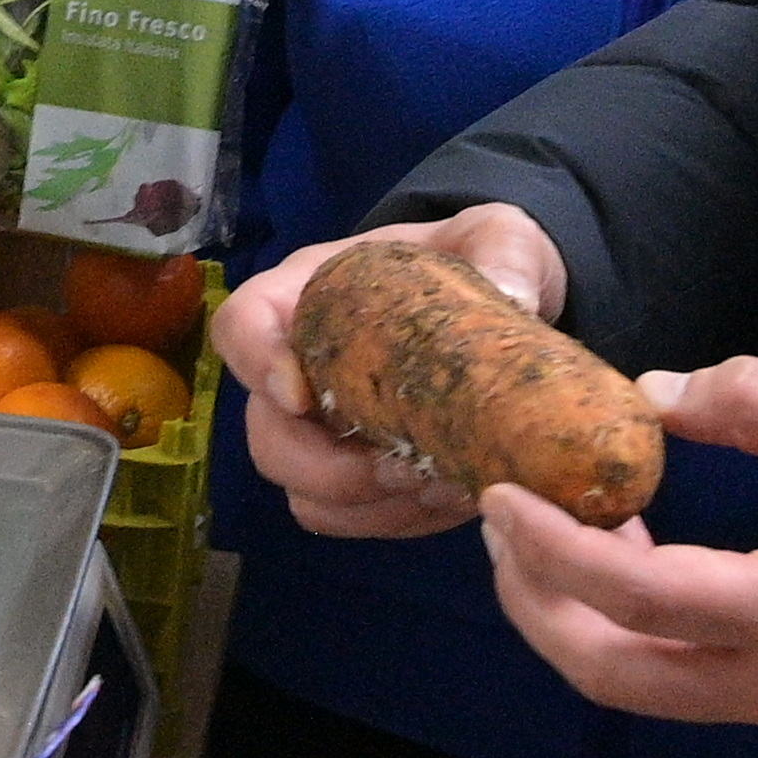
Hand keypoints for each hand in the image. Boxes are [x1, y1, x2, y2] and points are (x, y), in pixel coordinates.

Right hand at [212, 205, 571, 541]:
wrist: (498, 300)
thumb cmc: (474, 258)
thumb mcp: (497, 236)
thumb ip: (503, 253)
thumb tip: (514, 298)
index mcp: (309, 295)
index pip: (242, 326)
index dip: (256, 365)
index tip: (302, 396)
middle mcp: (300, 368)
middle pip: (266, 435)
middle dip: (326, 470)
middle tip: (402, 468)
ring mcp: (325, 432)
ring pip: (303, 492)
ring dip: (368, 505)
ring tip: (441, 487)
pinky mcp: (360, 478)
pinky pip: (351, 520)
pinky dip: (395, 521)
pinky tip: (451, 499)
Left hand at [481, 359, 757, 735]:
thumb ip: (748, 403)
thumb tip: (650, 395)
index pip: (643, 598)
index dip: (557, 550)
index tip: (503, 496)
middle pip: (615, 671)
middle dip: (537, 599)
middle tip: (502, 519)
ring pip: (638, 686)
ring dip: (573, 613)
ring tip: (547, 525)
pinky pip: (675, 677)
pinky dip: (623, 622)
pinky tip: (619, 547)